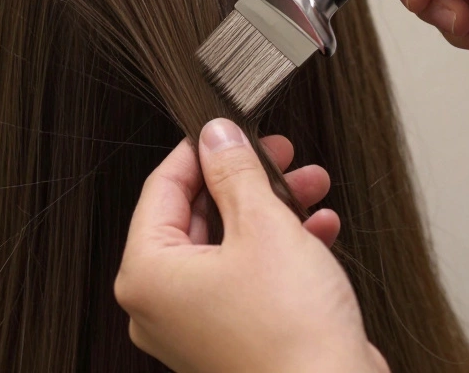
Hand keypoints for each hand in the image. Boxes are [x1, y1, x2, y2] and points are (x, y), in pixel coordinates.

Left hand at [116, 119, 388, 372]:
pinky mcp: (235, 340)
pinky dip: (281, 251)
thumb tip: (217, 136)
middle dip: (248, 181)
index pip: (162, 189)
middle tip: (281, 154)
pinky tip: (321, 228)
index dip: (200, 151)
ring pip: (230, 246)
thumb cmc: (290, 332)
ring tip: (313, 184)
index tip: (229, 128)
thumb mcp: (263, 227)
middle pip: (198, 217)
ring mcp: (197, 328)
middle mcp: (162, 306)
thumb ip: (235, 173)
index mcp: (147, 276)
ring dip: (273, 211)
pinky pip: (249, 279)